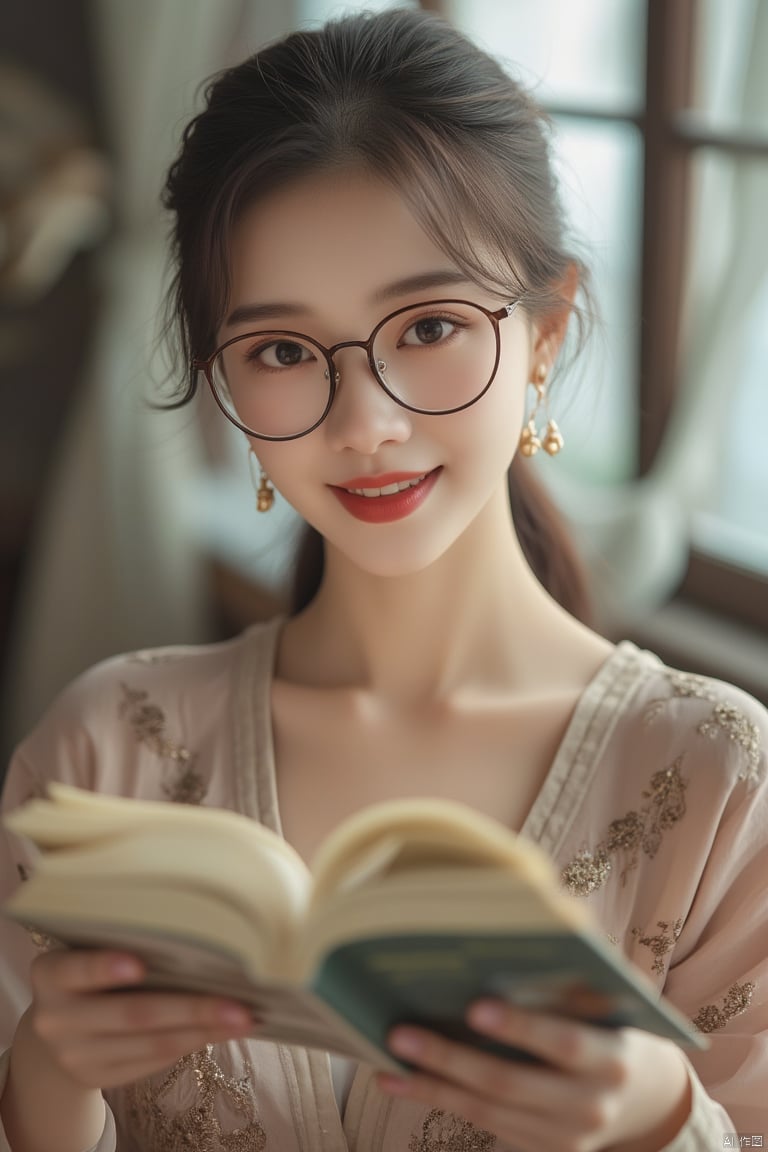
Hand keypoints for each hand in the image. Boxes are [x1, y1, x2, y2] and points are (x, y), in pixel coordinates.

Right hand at [28, 948, 254, 1089]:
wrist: (56, 1030)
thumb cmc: (89, 974)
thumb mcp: (87, 951)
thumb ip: (121, 943)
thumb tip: (197, 933)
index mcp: (51, 974)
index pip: (76, 969)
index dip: (104, 968)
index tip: (139, 964)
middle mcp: (55, 1018)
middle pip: (131, 1014)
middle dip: (191, 1008)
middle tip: (239, 1003)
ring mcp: (75, 1054)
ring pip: (149, 1043)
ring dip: (202, 1030)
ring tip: (244, 1018)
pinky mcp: (97, 1077)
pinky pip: (152, 1062)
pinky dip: (191, 1044)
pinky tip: (221, 1032)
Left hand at [378, 1000, 691, 1151]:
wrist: (643, 1096)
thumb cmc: (612, 1025)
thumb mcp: (607, 1004)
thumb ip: (568, 984)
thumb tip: (511, 941)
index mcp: (612, 1058)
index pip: (565, 1044)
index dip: (522, 1028)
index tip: (476, 1007)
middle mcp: (590, 1106)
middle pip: (510, 1084)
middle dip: (452, 1058)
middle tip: (402, 1031)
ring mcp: (565, 1137)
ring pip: (487, 1111)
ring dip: (432, 1083)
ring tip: (390, 1057)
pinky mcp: (541, 1151)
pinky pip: (482, 1124)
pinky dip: (439, 1098)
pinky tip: (401, 1079)